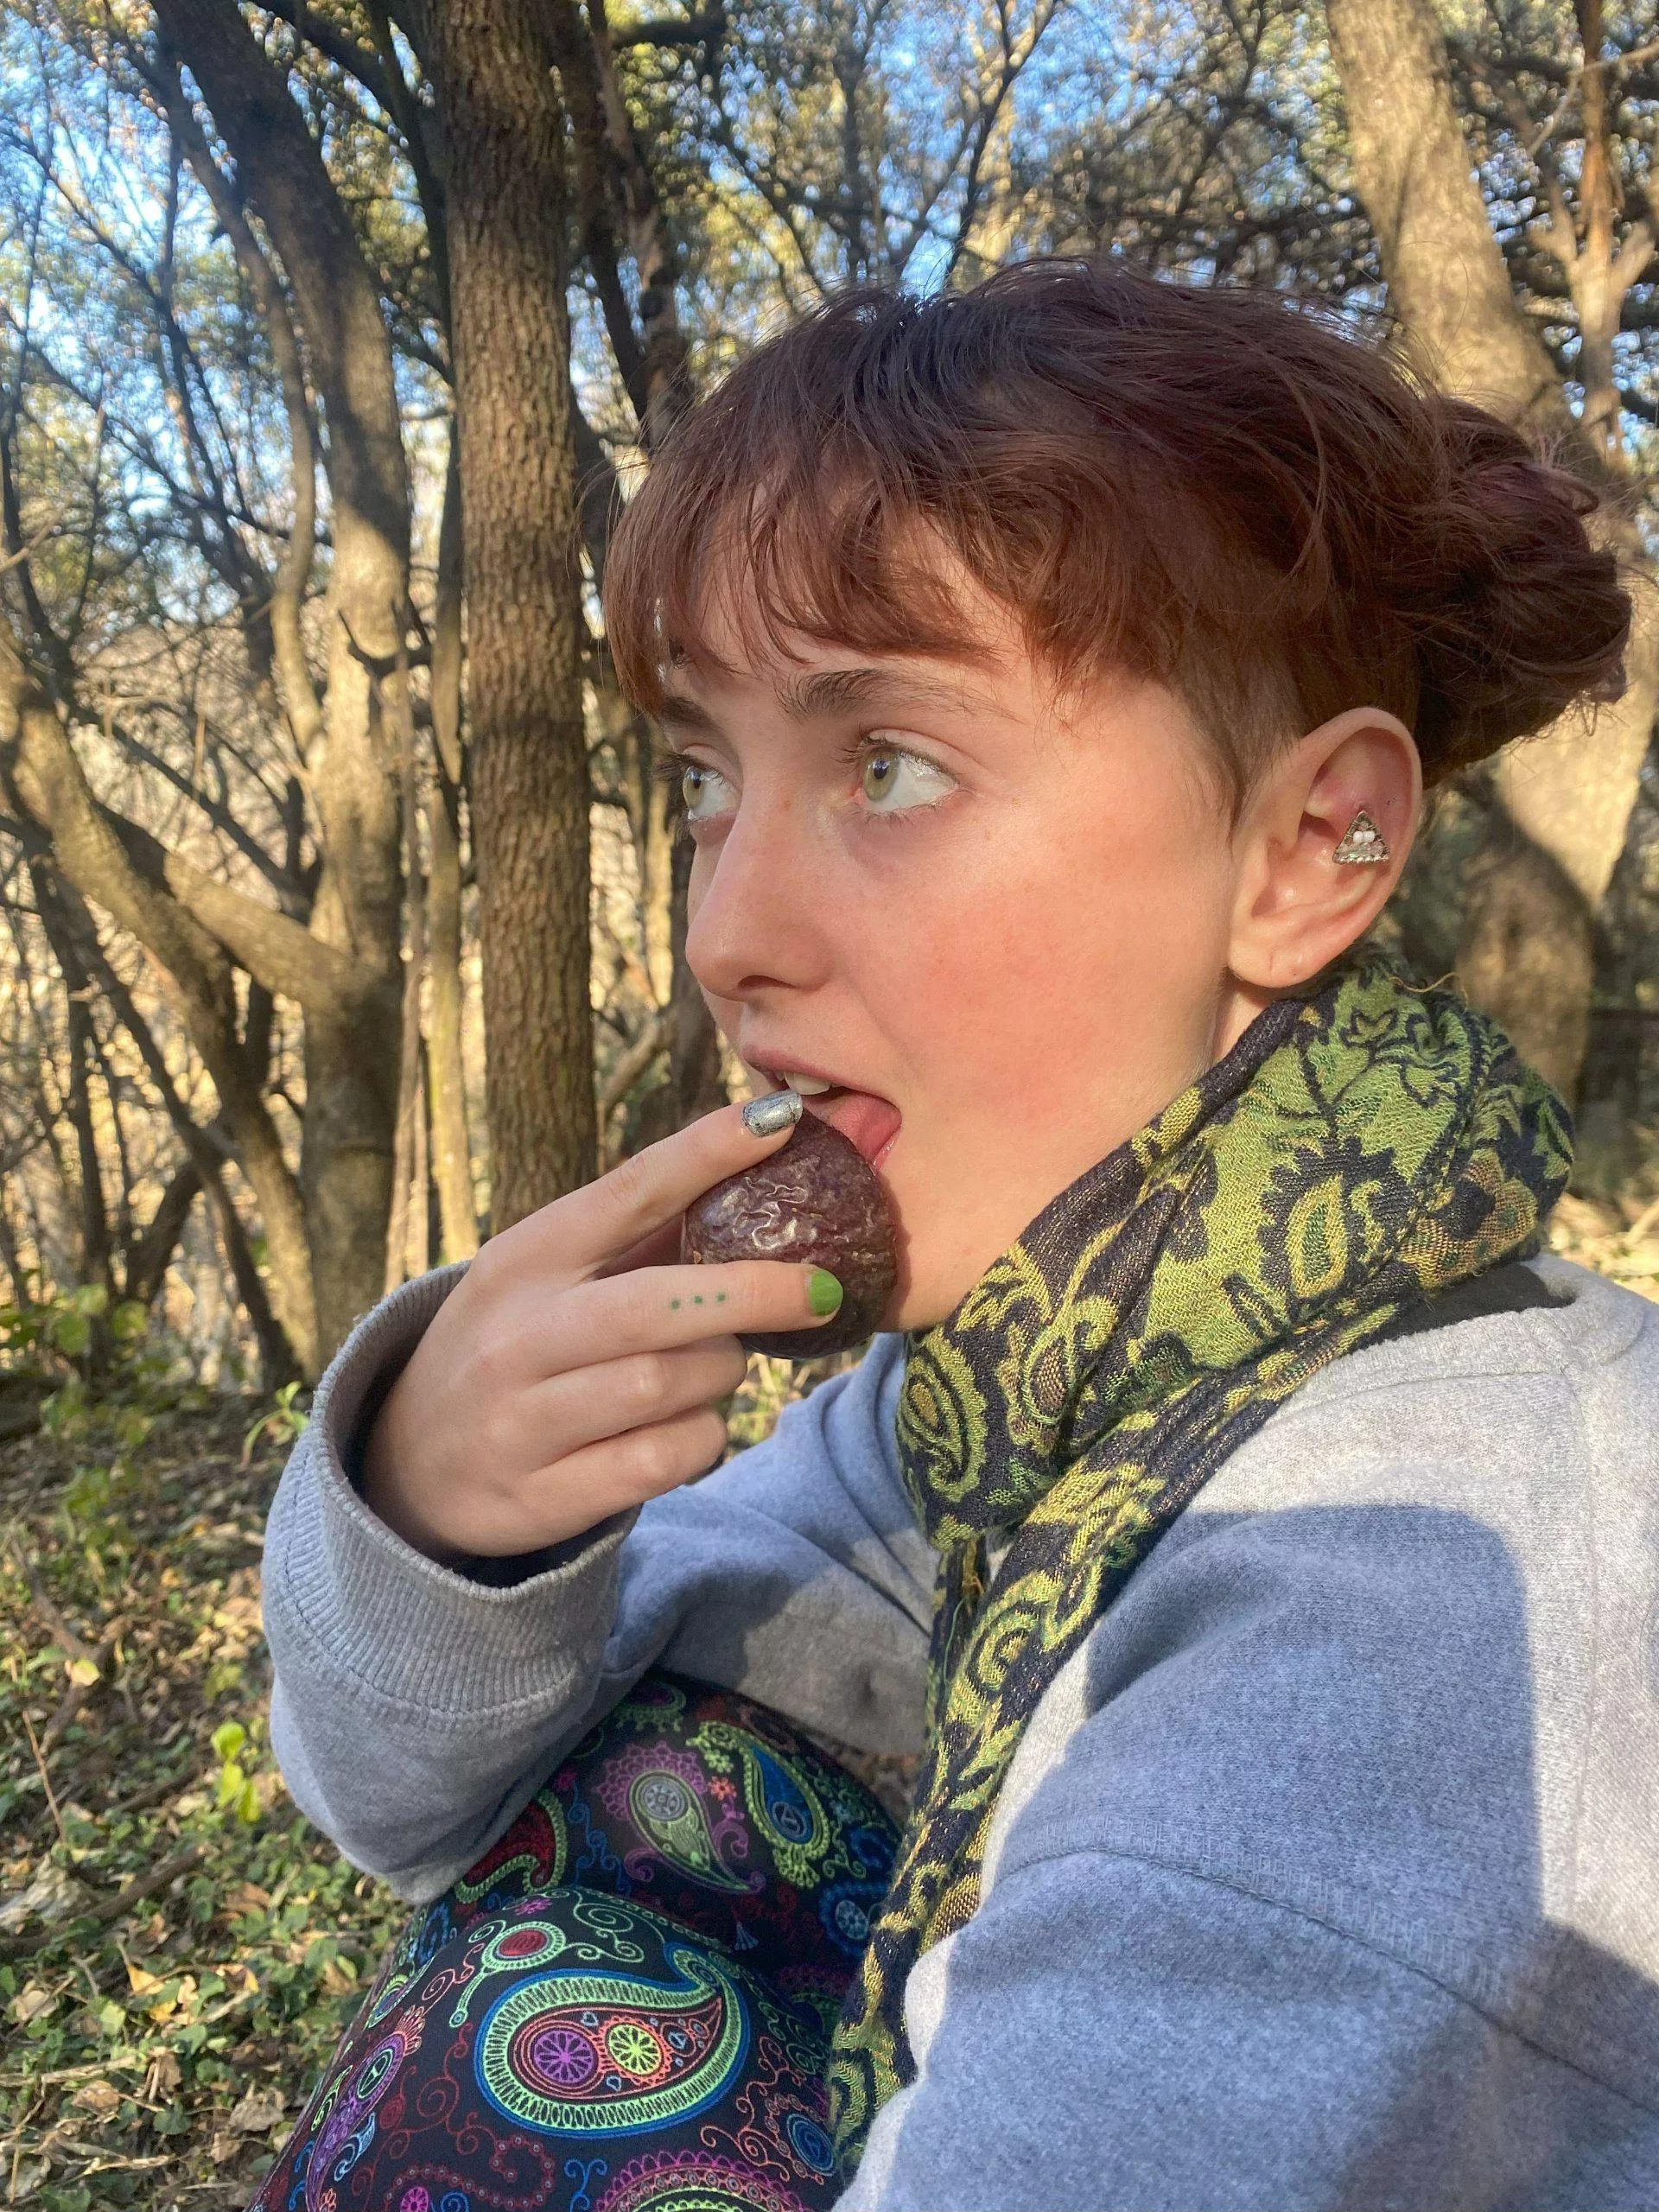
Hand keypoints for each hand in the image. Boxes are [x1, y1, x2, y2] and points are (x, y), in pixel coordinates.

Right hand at [360, 1098, 842, 1563]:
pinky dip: (699, 1439)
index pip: (626, 1191)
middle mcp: (517, 1335)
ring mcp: (522, 1420)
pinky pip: (660, 1462)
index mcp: (525, 1257)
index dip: (706, 1152)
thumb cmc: (516, 1345)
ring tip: (719, 1365)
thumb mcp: (548, 1277)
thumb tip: (759, 1163)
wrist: (409, 1463)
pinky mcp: (542, 1495)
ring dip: (720, 1374)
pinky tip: (690, 1425)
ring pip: (667, 1385)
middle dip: (754, 1293)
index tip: (779, 1119)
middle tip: (822, 1290)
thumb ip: (638, 1234)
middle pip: (656, 1305)